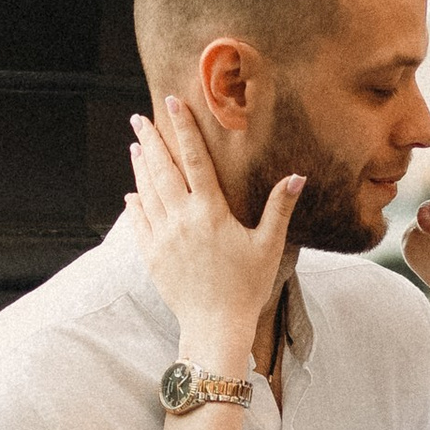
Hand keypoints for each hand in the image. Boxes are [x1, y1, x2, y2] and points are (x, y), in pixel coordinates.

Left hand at [124, 96, 298, 370]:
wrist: (215, 326)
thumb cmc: (247, 287)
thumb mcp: (269, 245)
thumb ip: (279, 208)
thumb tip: (297, 177)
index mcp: (211, 212)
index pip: (195, 159)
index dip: (183, 129)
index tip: (172, 103)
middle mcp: (182, 219)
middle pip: (162, 170)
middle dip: (151, 140)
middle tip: (139, 118)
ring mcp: (162, 238)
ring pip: (146, 192)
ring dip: (141, 167)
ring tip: (136, 146)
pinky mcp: (152, 256)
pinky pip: (138, 222)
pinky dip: (135, 203)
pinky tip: (133, 192)